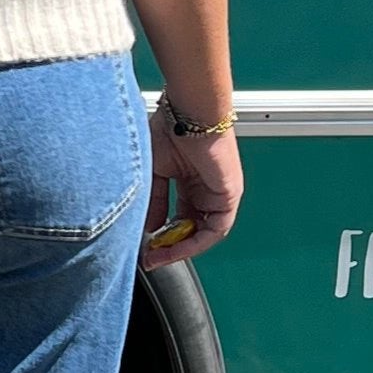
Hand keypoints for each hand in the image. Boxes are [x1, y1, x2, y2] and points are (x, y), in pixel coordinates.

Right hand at [140, 104, 242, 270]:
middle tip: (150, 258)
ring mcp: (219, 193)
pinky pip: (215, 229)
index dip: (161, 233)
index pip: (177, 215)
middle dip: (169, 247)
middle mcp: (205, 188)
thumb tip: (149, 228)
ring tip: (159, 257)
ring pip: (203, 232)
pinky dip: (196, 242)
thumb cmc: (170, 129)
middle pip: (190, 228)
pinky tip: (176, 247)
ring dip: (181, 248)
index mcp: (188, 179)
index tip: (143, 246)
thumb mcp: (153, 171)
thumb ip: (153, 201)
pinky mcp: (229, 196)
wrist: (189, 113)